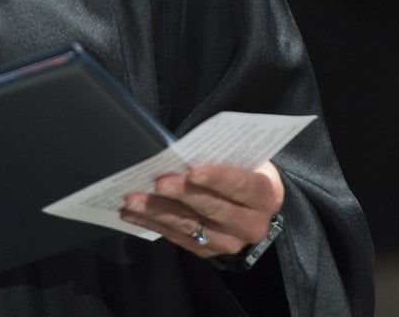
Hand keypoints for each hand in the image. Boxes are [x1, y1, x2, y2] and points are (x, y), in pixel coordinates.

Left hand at [119, 160, 283, 258]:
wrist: (251, 203)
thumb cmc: (243, 168)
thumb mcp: (243, 157)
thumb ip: (222, 154)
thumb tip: (184, 148)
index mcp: (266, 194)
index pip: (242, 186)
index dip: (218, 179)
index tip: (193, 171)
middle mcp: (251, 224)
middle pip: (213, 209)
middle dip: (182, 194)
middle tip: (157, 182)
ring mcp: (228, 242)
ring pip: (190, 226)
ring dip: (158, 211)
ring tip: (133, 199)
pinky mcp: (207, 251)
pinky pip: (176, 237)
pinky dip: (152, 223)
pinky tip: (132, 213)